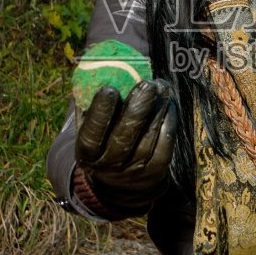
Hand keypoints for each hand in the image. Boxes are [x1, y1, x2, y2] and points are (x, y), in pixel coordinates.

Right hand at [75, 78, 176, 210]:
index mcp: (88, 154)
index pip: (92, 134)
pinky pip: (165, 142)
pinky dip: (169, 121)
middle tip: (147, 84)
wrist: (120, 183)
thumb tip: (90, 70)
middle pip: (125, 136)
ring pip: (149, 136)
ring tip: (161, 86)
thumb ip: (87, 105)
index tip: (109, 89)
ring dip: (158, 109)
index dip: (100, 112)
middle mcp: (111, 165)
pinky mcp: (156, 170)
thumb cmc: (101, 143)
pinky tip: (168, 104)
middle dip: (137, 108)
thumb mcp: (87, 130)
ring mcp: (135, 169)